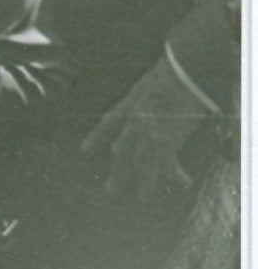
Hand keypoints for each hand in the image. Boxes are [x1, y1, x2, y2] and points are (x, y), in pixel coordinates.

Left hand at [82, 56, 211, 202]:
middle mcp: (134, 122)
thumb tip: (152, 105)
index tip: (84, 151)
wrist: (185, 68)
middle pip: (121, 152)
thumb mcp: (150, 83)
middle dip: (117, 173)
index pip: (106, 124)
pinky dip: (175, 172)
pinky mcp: (165, 140)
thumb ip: (146, 98)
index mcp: (128, 104)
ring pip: (142, 164)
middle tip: (111, 192)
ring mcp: (148, 133)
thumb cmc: (173, 70)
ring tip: (141, 199)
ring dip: (143, 183)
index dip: (95, 139)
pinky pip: (168, 163)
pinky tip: (182, 180)